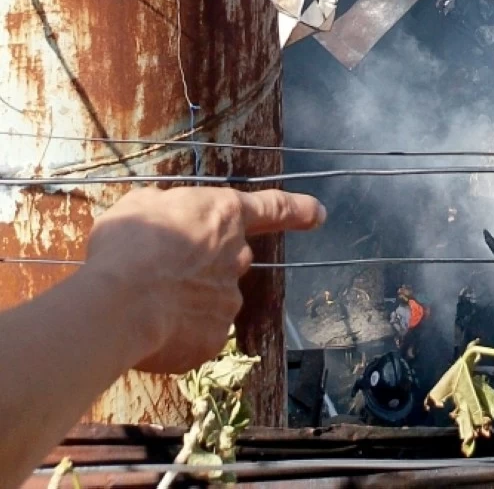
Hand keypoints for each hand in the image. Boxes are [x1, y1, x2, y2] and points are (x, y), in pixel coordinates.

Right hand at [82, 185, 324, 372]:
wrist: (120, 301)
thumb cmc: (131, 242)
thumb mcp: (142, 204)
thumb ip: (165, 209)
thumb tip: (166, 219)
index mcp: (225, 216)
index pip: (273, 209)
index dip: (297, 210)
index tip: (319, 214)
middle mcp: (237, 258)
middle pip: (230, 261)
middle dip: (206, 268)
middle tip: (163, 274)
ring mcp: (228, 304)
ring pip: (211, 302)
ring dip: (187, 303)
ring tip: (146, 305)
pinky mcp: (212, 342)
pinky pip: (196, 337)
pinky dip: (177, 335)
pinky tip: (150, 330)